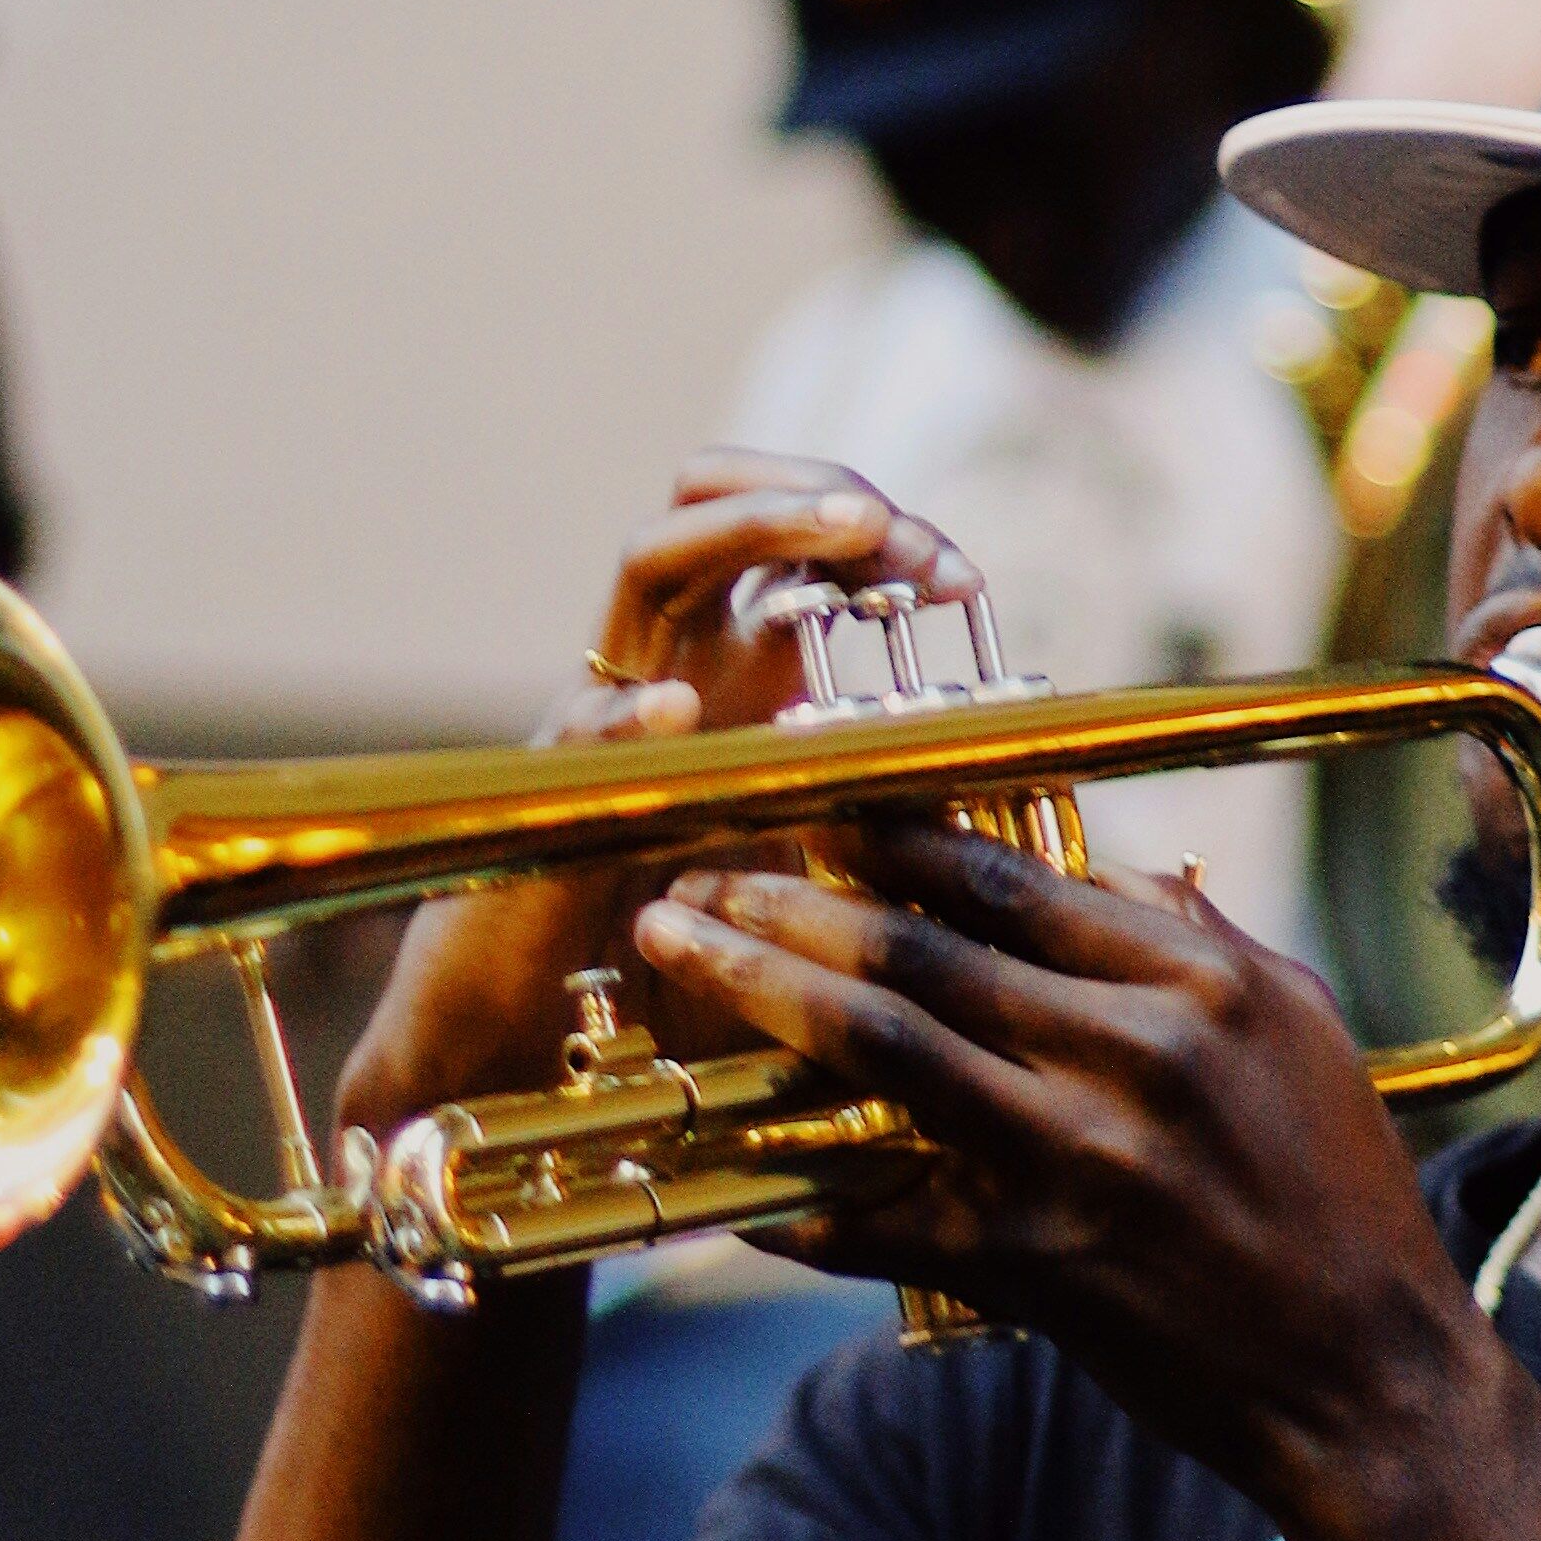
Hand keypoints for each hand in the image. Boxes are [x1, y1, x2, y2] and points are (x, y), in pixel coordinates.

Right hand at [335, 451, 986, 1151]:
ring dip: (748, 529)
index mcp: (729, 677)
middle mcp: (663, 669)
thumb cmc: (681, 970)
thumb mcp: (811, 871)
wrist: (534, 1045)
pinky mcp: (550, 797)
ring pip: (648, 564)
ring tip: (843, 533)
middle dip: (815, 495)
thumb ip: (885, 813)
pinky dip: (627, 715)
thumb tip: (1006, 773)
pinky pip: (581, 728)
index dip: (877, 538)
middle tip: (900, 535)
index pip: (794, 550)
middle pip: (716, 509)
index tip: (958, 581)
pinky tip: (677, 709)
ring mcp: (601, 717)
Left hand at [629, 825, 1496, 1504]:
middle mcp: (1135, 1058)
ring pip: (883, 1049)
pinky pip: (880, 1219)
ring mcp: (1078, 1164)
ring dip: (762, 988)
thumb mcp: (1302, 1034)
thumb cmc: (1340, 1199)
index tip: (815, 799)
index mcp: (1200, 984)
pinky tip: (720, 1170)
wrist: (1369, 1377)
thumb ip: (1199, 942)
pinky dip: (793, 1195)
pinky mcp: (1034, 1269)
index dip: (894, 830)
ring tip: (680, 945)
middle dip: (792, 895)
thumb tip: (1108, 865)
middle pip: (925, 947)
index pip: (1015, 876)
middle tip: (700, 865)